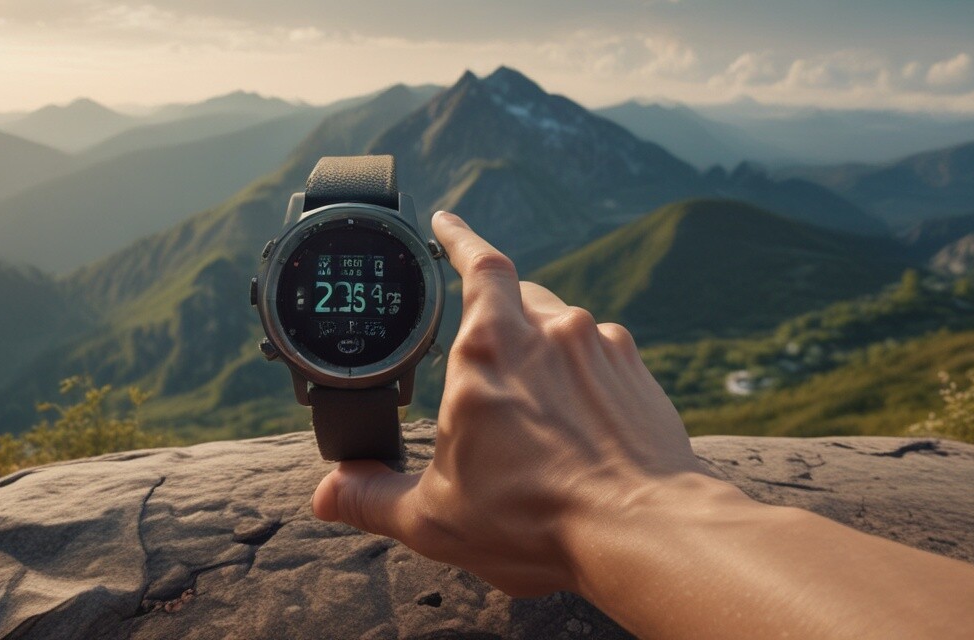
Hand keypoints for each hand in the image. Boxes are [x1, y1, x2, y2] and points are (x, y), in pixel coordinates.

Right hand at [312, 211, 702, 595]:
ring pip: (560, 325)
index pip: (475, 264)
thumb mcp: (434, 519)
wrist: (644, 531)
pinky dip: (582, 378)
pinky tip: (578, 423)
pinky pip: (600, 356)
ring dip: (541, 353)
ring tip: (533, 411)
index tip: (447, 222)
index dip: (458, 237)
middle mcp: (548, 331)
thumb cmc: (536, 519)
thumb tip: (329, 494)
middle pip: (517, 295)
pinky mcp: (637, 371)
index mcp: (487, 350)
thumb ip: (374, 499)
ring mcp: (599, 346)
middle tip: (483, 356)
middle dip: (496, 315)